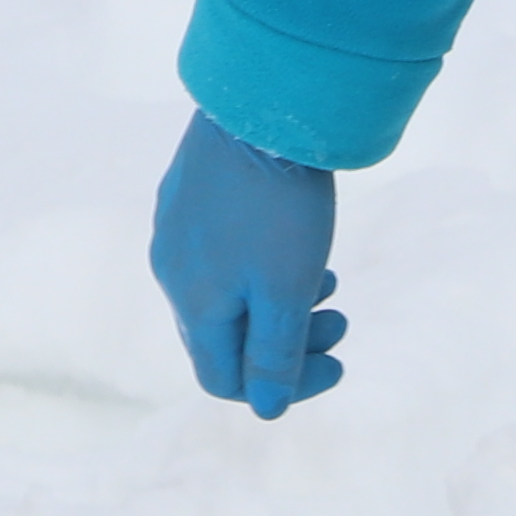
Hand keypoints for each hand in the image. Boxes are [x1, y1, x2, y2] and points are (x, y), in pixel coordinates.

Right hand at [148, 110, 347, 417]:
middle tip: (343, 322)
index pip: (224, 379)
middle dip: (290, 343)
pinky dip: (267, 266)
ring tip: (329, 284)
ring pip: (231, 292)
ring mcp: (177, 229)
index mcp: (192, 304)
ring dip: (283, 303)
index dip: (281, 388)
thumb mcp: (286, 290)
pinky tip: (304, 246)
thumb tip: (266, 410)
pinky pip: (226, 253)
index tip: (339, 366)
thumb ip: (274, 353)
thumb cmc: (278, 205)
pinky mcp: (191, 193)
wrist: (260, 104)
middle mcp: (173, 271)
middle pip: (229, 336)